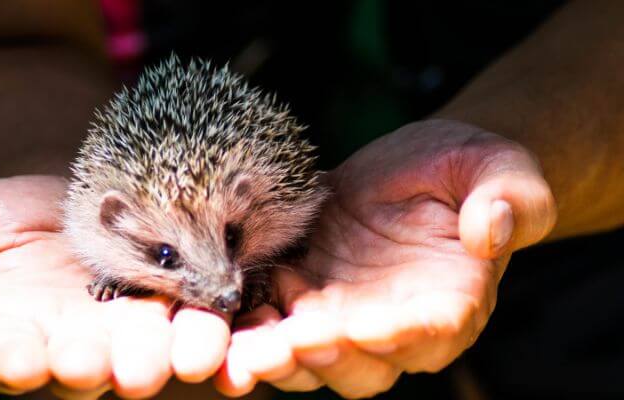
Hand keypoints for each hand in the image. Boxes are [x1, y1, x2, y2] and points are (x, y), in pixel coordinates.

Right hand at [0, 175, 231, 398]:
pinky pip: (206, 328)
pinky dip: (223, 335)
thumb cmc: (19, 216)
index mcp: (19, 334)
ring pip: (158, 352)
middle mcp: (81, 346)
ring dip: (178, 354)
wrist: (88, 193)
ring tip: (196, 350)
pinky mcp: (188, 311)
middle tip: (125, 368)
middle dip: (108, 365)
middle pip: (93, 365)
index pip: (10, 356)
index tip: (17, 359)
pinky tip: (239, 334)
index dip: (15, 359)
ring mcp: (139, 332)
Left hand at [214, 119, 556, 397]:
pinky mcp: (304, 293)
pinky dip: (250, 328)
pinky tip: (226, 318)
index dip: (394, 336)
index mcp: (451, 305)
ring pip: (310, 359)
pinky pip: (275, 323)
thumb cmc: (468, 169)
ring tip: (241, 349)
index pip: (427, 334)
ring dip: (275, 357)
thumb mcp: (498, 169)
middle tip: (283, 344)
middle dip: (320, 358)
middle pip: (360, 365)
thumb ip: (507, 200)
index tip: (359, 326)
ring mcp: (344, 315)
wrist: (417, 165)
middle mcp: (394, 326)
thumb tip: (492, 230)